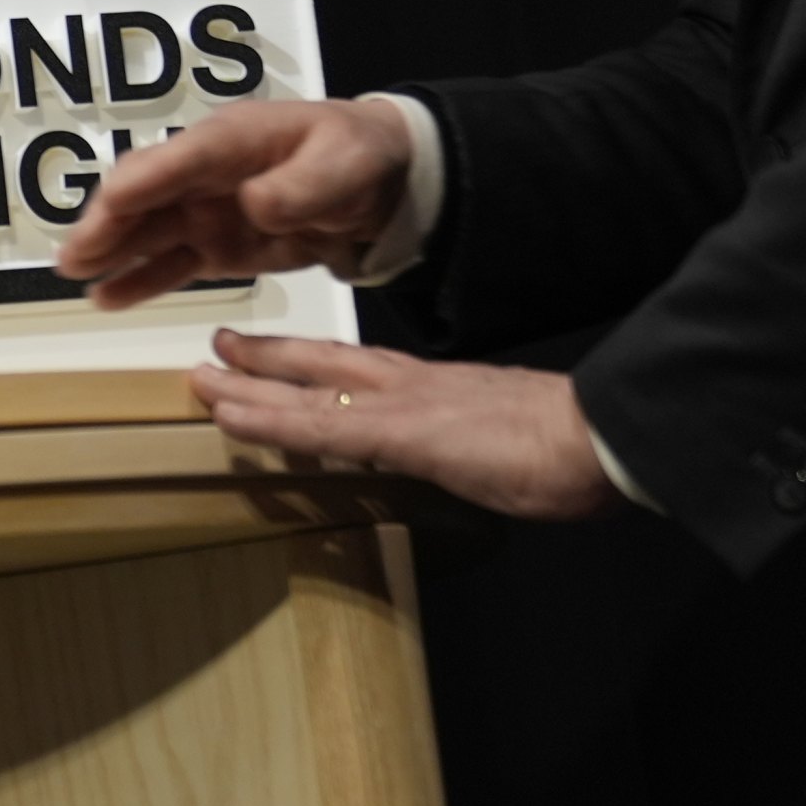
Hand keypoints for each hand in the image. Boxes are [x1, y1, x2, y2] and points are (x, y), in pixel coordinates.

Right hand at [57, 96, 411, 307]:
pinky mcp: (218, 246)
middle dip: (107, 223)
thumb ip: (302, 187)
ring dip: (109, 252)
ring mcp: (207, 212)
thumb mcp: (343, 164)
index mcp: (232, 141)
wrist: (383, 184)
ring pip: (147, 232)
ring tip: (72, 276)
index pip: (177, 159)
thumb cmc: (358, 156)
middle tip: (74, 256)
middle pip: (145, 196)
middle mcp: (205, 174)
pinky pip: (171, 263)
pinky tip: (106, 297)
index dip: (143, 182)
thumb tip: (253, 205)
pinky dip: (139, 279)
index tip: (110, 205)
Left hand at [190, 329, 620, 520]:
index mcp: (441, 388)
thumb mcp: (514, 440)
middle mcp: (413, 385)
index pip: (365, 370)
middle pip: (326, 363)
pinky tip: (234, 415)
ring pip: (308, 388)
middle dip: (270, 359)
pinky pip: (318, 423)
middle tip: (220, 350)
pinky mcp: (400, 431)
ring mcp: (402, 404)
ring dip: (251, 385)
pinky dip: (270, 419)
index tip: (282, 361)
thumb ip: (482, 442)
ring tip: (204, 378)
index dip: (318, 364)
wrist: (602, 438)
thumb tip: (473, 455)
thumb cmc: (575, 445)